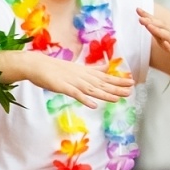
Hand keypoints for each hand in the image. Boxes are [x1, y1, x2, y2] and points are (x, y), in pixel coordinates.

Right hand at [6, 50, 133, 108]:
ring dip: (105, 94)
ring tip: (118, 98)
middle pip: (101, 83)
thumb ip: (93, 69)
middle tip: (131, 91)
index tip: (132, 82)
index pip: (105, 77)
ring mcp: (73, 82)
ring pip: (92, 89)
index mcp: (86, 72)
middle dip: (116, 87)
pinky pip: (75, 94)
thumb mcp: (77, 67)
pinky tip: (93, 104)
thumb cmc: (55, 67)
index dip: (118, 80)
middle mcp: (82, 76)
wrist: (37, 64)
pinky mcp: (63, 87)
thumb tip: (107, 67)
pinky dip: (85, 99)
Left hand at [139, 6, 169, 74]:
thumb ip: (162, 35)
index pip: (159, 23)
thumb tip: (150, 27)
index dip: (149, 16)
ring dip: (158, 31)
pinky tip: (165, 43)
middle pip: (162, 27)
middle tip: (139, 15)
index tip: (138, 9)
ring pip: (168, 37)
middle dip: (150, 21)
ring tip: (148, 25)